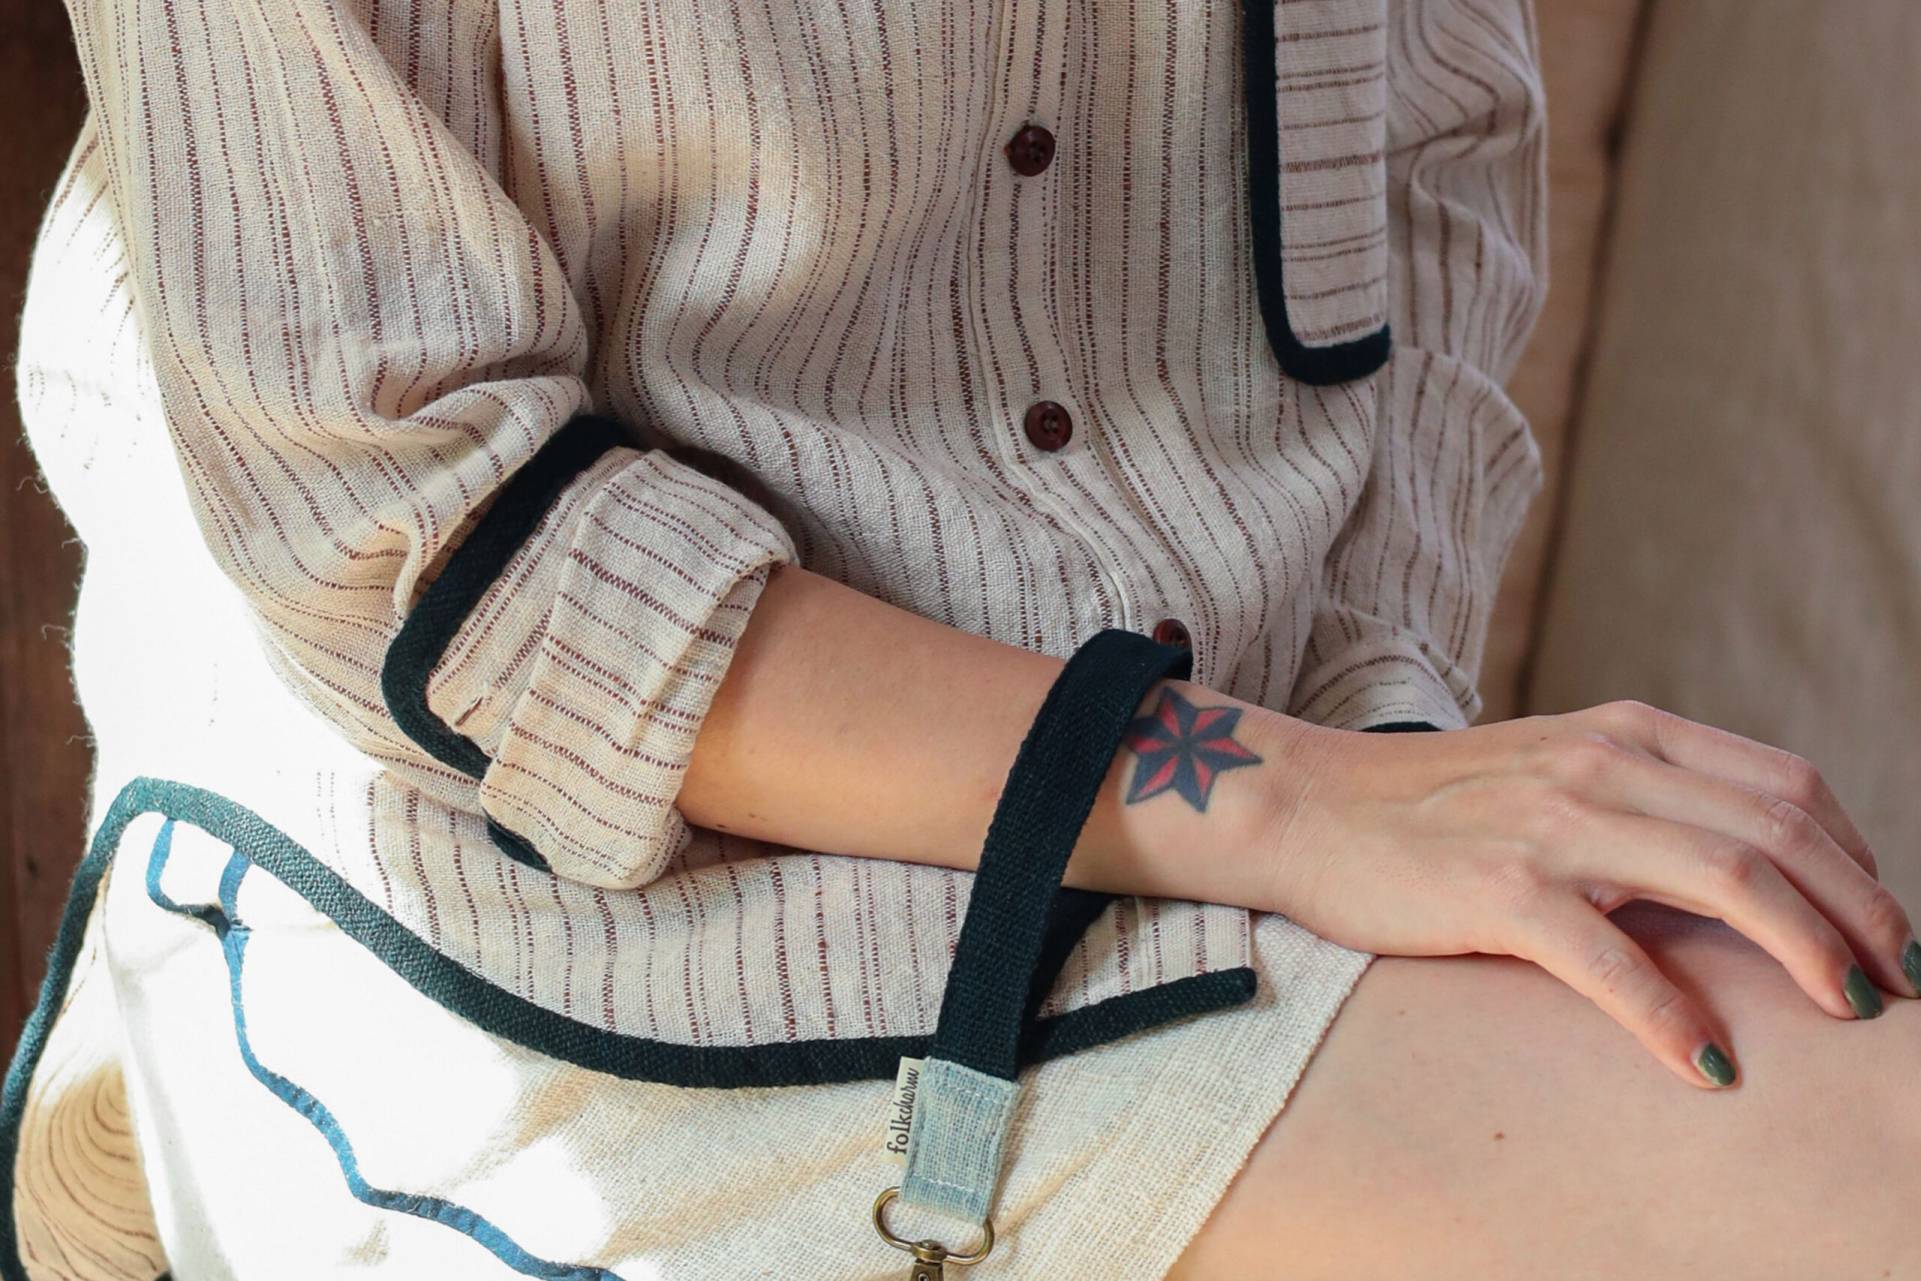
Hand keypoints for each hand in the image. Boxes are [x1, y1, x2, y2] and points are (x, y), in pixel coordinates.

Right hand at [1249, 700, 1918, 1088]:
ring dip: (1812, 954)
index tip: (1879, 922)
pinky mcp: (1499, 890)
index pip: (1785, 785)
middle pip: (1781, 833)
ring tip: (1850, 1011)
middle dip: (1863, 914)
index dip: (1858, 857)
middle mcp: (1602, 765)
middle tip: (1897, 982)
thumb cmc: (1426, 806)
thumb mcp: (1549, 770)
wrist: (1305, 806)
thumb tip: (1741, 874)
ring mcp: (1553, 824)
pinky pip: (1616, 960)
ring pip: (1730, 880)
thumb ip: (1638, 800)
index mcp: (1624, 734)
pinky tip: (1710, 1065)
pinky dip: (1677, 1019)